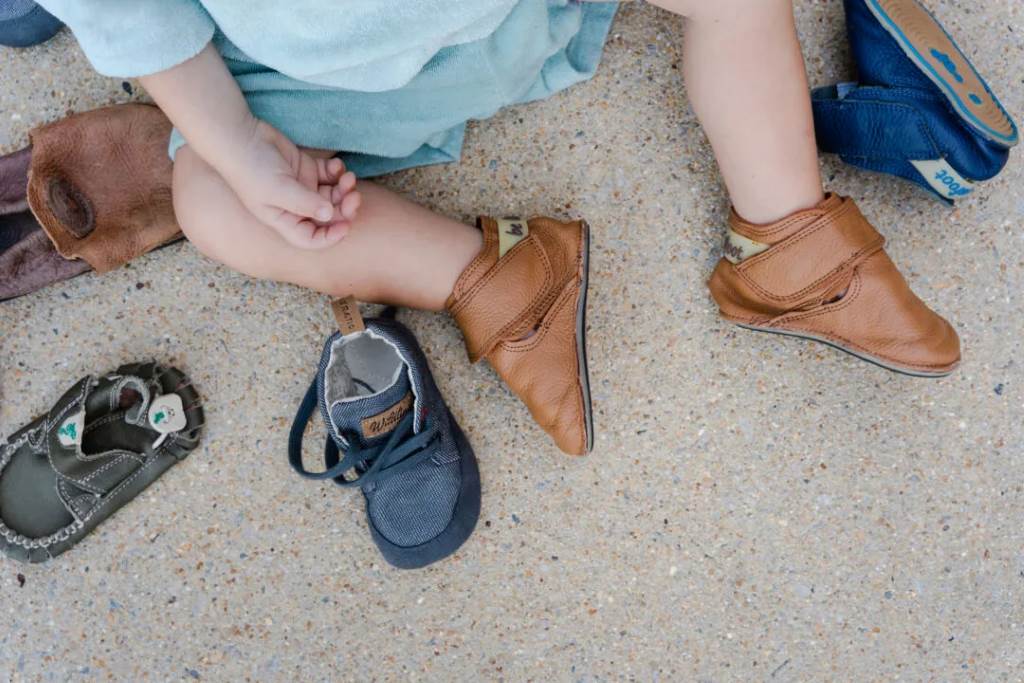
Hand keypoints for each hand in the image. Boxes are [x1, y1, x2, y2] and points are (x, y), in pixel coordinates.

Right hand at [221, 120, 361, 248]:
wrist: (240, 136)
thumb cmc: (252, 169)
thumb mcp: (278, 190)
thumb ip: (305, 204)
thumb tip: (330, 215)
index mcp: (285, 220)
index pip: (311, 238)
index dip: (330, 237)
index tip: (346, 226)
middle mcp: (295, 207)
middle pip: (327, 217)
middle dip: (344, 209)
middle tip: (353, 196)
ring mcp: (302, 187)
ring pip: (332, 195)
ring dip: (344, 189)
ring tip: (347, 177)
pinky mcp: (306, 168)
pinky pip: (329, 175)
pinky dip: (336, 172)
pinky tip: (336, 165)